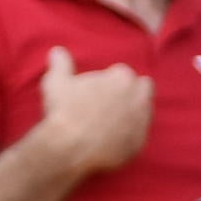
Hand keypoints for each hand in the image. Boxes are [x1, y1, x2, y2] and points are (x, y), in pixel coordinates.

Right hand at [34, 49, 153, 177]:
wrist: (69, 149)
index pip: (123, 73)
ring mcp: (141, 122)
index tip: (99, 89)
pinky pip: (138, 136)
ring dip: (132, 113)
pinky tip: (113, 139)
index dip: (110, 80)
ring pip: (144, 112)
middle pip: (142, 88)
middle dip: (130, 92)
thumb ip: (60, 64)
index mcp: (122, 78)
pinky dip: (129, 136)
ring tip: (111, 121)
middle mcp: (138, 98)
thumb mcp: (56, 82)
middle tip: (110, 102)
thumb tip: (57, 51)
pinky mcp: (138, 144)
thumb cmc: (64, 112)